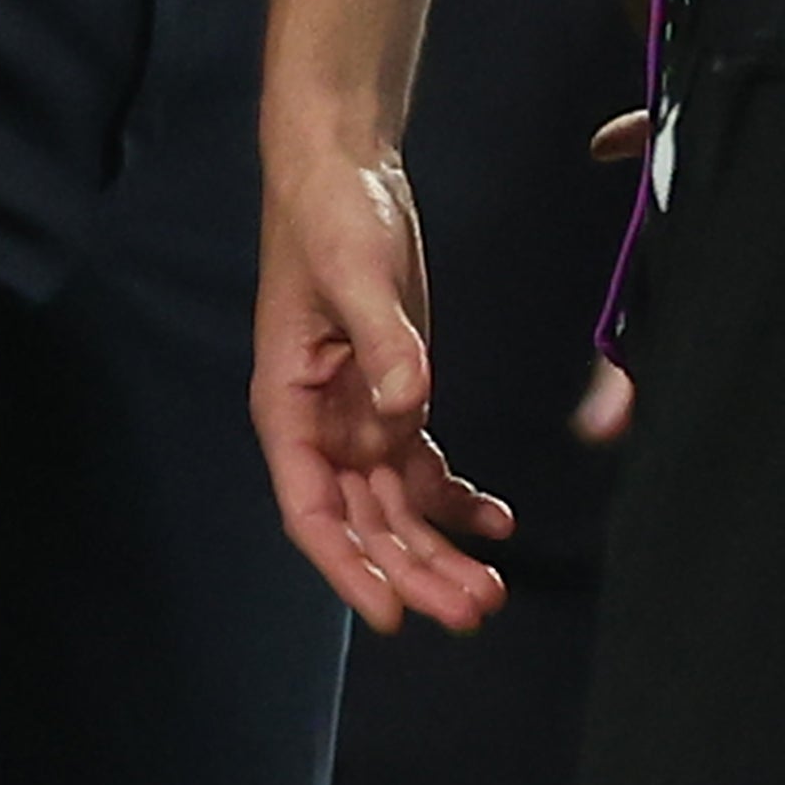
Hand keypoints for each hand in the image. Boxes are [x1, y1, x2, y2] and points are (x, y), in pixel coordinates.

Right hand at [256, 128, 512, 633]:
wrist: (343, 171)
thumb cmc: (329, 217)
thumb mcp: (355, 271)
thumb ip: (383, 342)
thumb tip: (408, 407)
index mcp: (288, 407)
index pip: (313, 512)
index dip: (350, 569)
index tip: (392, 613)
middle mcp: (321, 427)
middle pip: (366, 525)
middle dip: (415, 572)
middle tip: (473, 609)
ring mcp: (360, 416)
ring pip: (398, 509)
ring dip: (440, 551)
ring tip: (491, 589)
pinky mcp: (396, 394)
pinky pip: (424, 469)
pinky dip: (457, 501)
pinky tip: (496, 522)